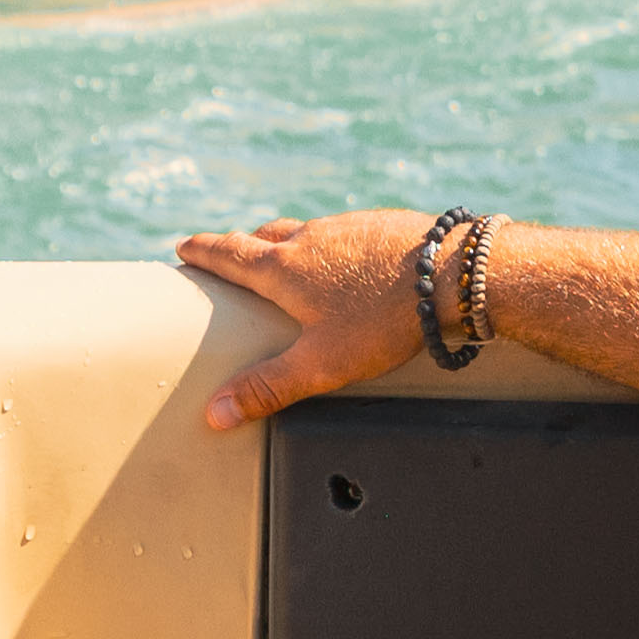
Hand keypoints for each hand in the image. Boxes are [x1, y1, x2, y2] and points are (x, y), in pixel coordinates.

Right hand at [179, 211, 445, 432]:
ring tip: (286, 258)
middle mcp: (311, 237)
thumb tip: (212, 413)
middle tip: (229, 253)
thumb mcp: (321, 363)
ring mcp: (349, 225)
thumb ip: (268, 387)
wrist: (454, 273)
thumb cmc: (382, 320)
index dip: (203, 251)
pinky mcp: (383, 224)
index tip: (183, 247)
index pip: (229, 253)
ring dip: (288, 241)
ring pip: (306, 231)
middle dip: (242, 245)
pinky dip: (330, 244)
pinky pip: (344, 232)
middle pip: (265, 235)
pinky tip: (348, 261)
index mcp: (285, 268)